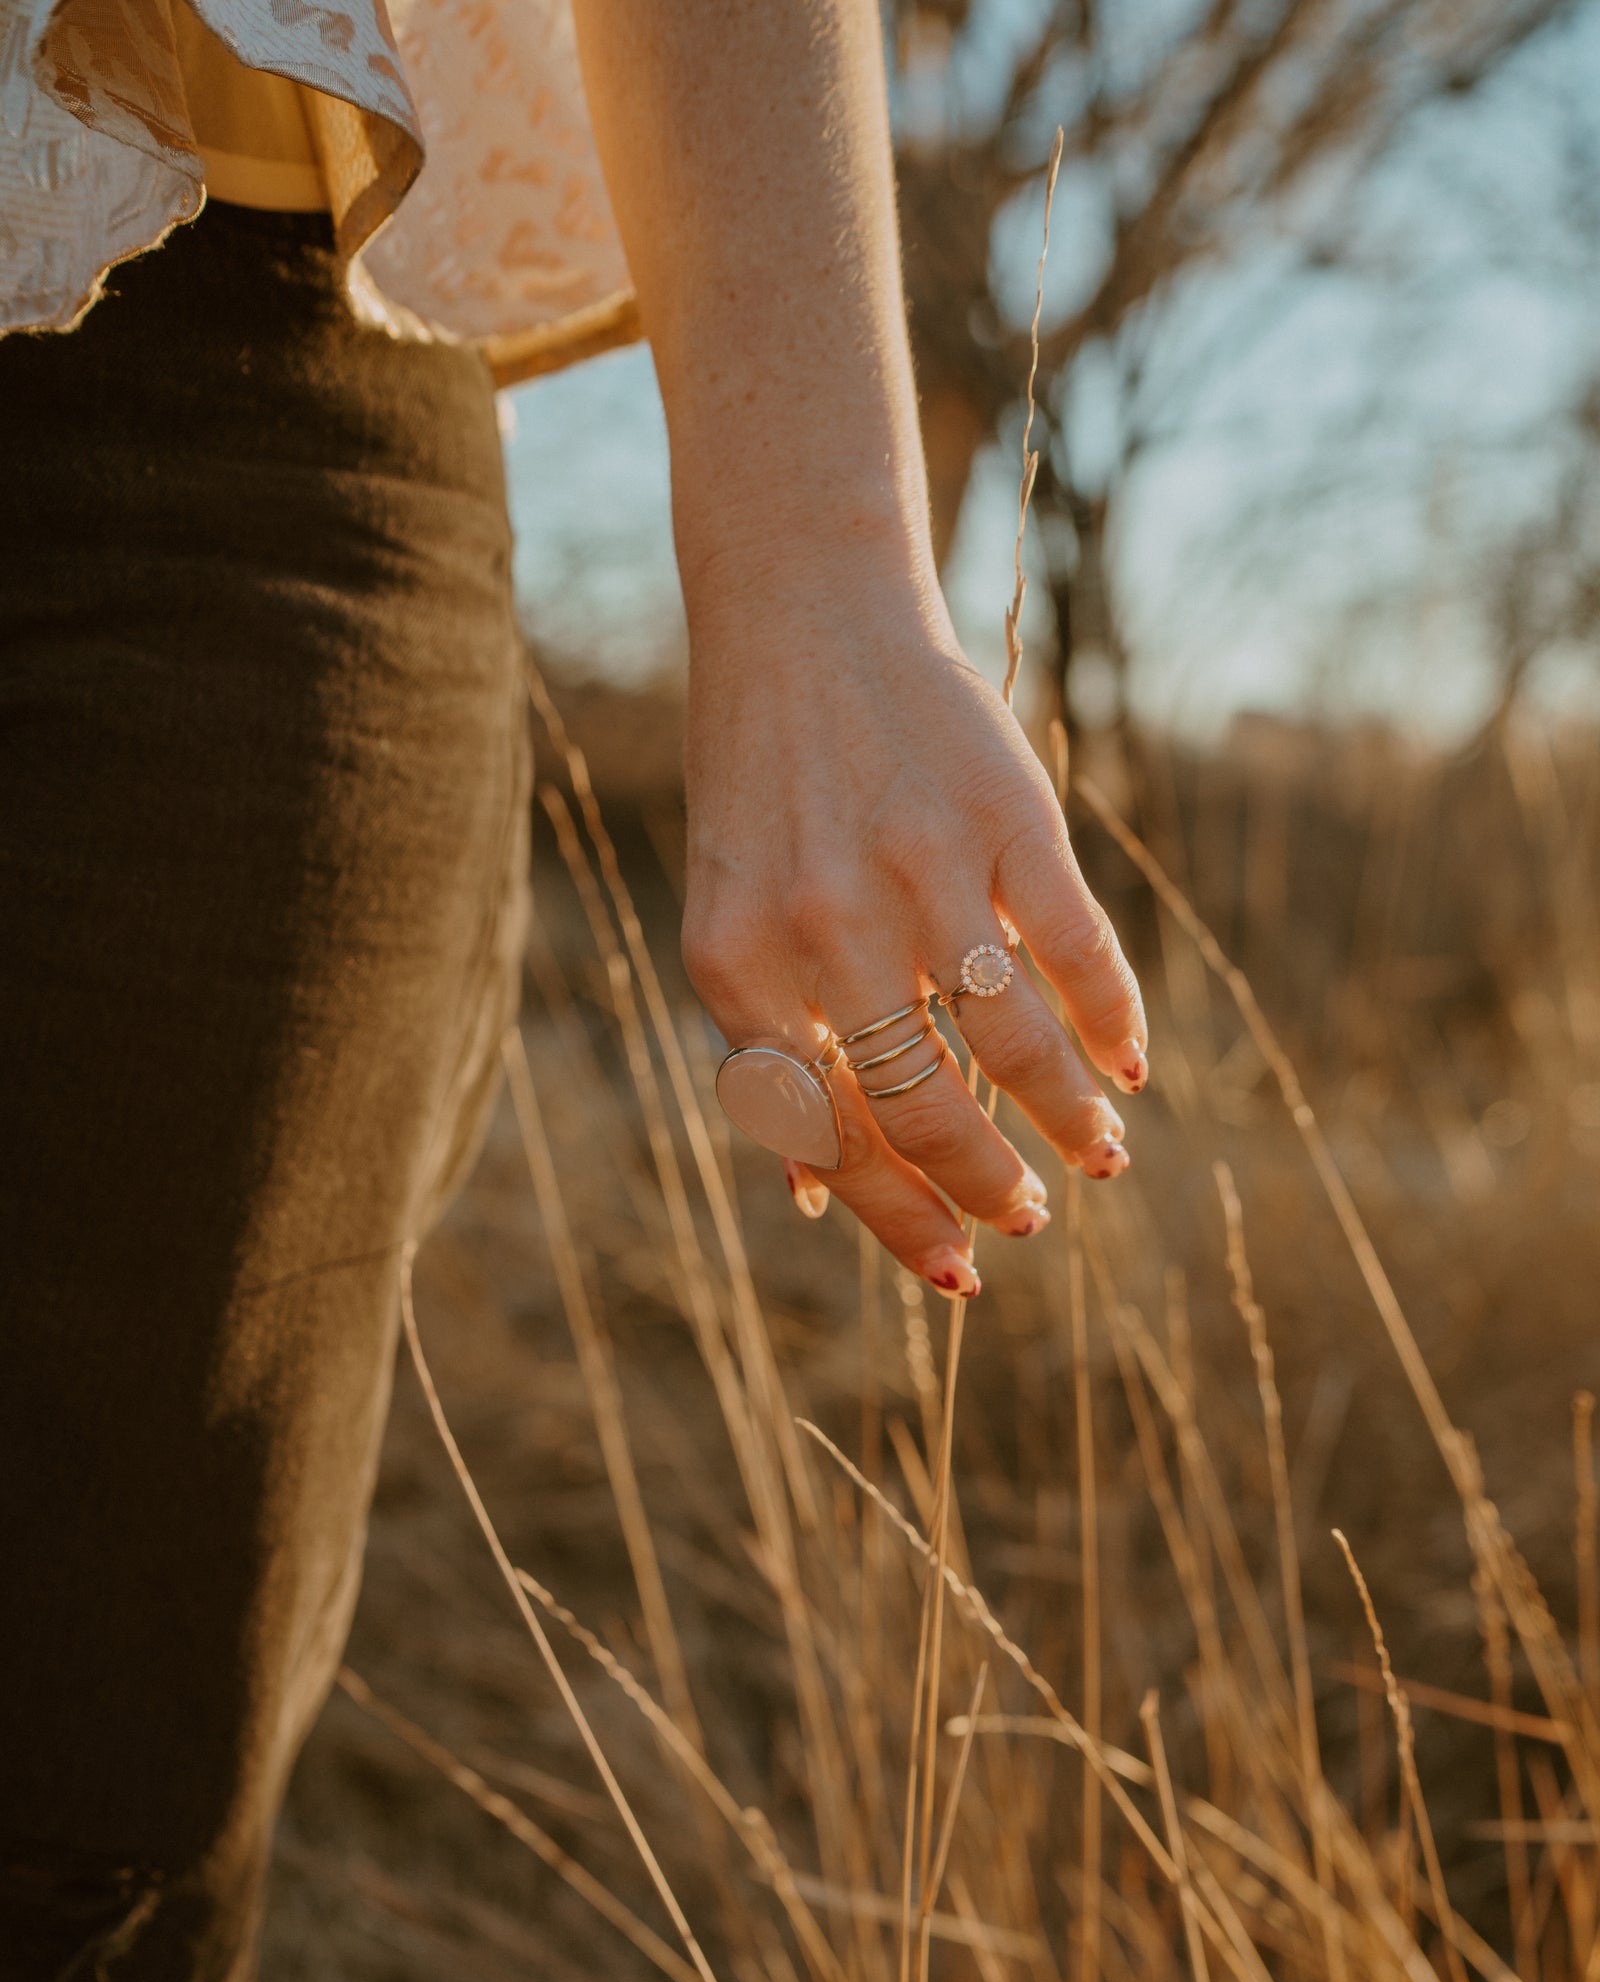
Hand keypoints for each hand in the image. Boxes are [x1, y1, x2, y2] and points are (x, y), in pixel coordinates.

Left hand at [681, 551, 1147, 1294]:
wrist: (802, 618)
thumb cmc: (764, 792)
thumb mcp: (730, 922)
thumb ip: (768, 1052)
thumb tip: (810, 1197)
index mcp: (739, 966)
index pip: (833, 1135)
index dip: (901, 1220)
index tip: (959, 1272)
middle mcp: (825, 926)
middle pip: (928, 1107)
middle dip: (989, 1185)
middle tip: (1030, 1216)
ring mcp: (921, 868)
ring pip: (1015, 1042)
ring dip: (1069, 1117)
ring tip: (1100, 1154)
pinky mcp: (1006, 814)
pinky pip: (1077, 948)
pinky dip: (1112, 1020)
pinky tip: (1129, 1065)